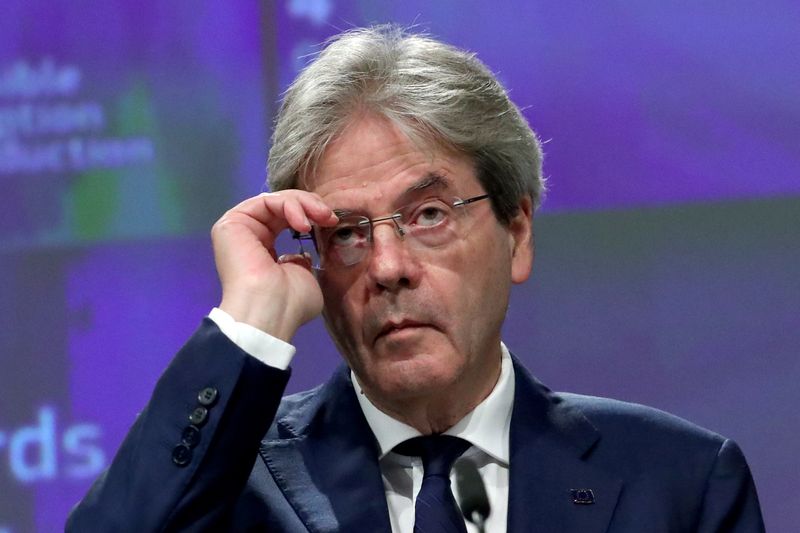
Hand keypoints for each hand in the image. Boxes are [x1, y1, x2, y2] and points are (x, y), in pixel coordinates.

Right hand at [211, 191, 337, 340]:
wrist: (271, 311)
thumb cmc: (290, 303)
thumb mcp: (306, 278)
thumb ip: (302, 264)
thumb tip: (300, 255)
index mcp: (264, 253)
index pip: (286, 221)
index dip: (311, 216)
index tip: (332, 223)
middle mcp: (249, 238)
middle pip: (282, 207)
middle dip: (310, 206)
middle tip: (329, 217)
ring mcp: (239, 229)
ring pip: (276, 200)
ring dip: (304, 204)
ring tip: (321, 217)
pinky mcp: (233, 221)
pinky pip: (266, 201)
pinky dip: (290, 206)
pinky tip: (303, 224)